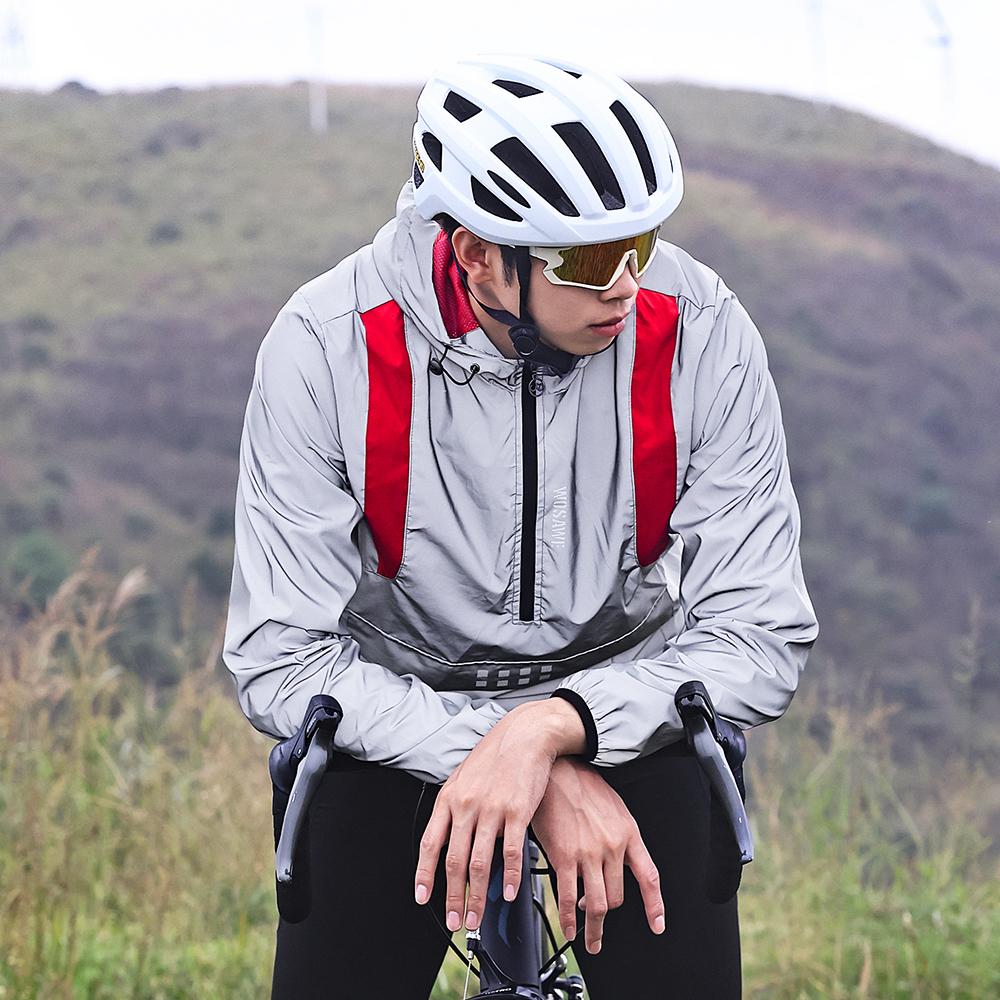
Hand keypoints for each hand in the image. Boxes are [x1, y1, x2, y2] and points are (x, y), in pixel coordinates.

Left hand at [413, 699, 584, 932]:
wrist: (524, 734)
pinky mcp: (517, 811)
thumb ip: (455, 811)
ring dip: (478, 896)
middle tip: (455, 920)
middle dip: (453, 897)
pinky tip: (509, 893)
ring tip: (477, 916)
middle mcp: (466, 805)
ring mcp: (491, 809)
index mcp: (449, 799)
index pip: (430, 844)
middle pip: (454, 861)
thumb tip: (449, 843)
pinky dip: (510, 877)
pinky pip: (511, 851)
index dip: (424, 874)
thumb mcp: (464, 780)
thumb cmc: (494, 758)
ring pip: (480, 863)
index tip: (423, 898)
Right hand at [530, 756, 664, 954]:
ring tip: (587, 938)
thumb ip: (617, 835)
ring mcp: (590, 853)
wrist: (557, 769)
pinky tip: (568, 926)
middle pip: (617, 897)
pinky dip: (569, 918)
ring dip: (592, 928)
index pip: (649, 877)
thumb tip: (613, 859)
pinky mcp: (565, 856)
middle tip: (597, 922)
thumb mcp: (612, 807)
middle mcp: (613, 846)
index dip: (654, 905)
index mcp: (629, 833)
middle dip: (606, 914)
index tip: (657, 925)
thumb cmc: (581, 783)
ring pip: (597, 904)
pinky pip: (569, 897)